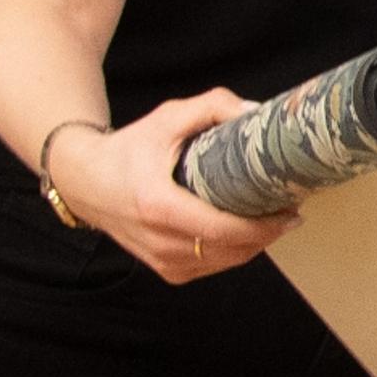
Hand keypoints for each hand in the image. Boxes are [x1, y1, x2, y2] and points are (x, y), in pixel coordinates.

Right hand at [48, 89, 296, 283]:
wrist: (85, 181)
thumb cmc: (128, 149)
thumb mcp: (168, 117)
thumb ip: (212, 107)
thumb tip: (255, 112)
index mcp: (158, 206)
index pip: (223, 230)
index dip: (264, 226)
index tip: (291, 212)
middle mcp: (159, 240)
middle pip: (231, 250)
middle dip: (267, 234)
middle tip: (290, 212)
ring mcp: (160, 260)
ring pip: (224, 262)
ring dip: (254, 245)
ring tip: (273, 220)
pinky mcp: (164, 269)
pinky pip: (211, 267)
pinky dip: (233, 253)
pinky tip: (245, 234)